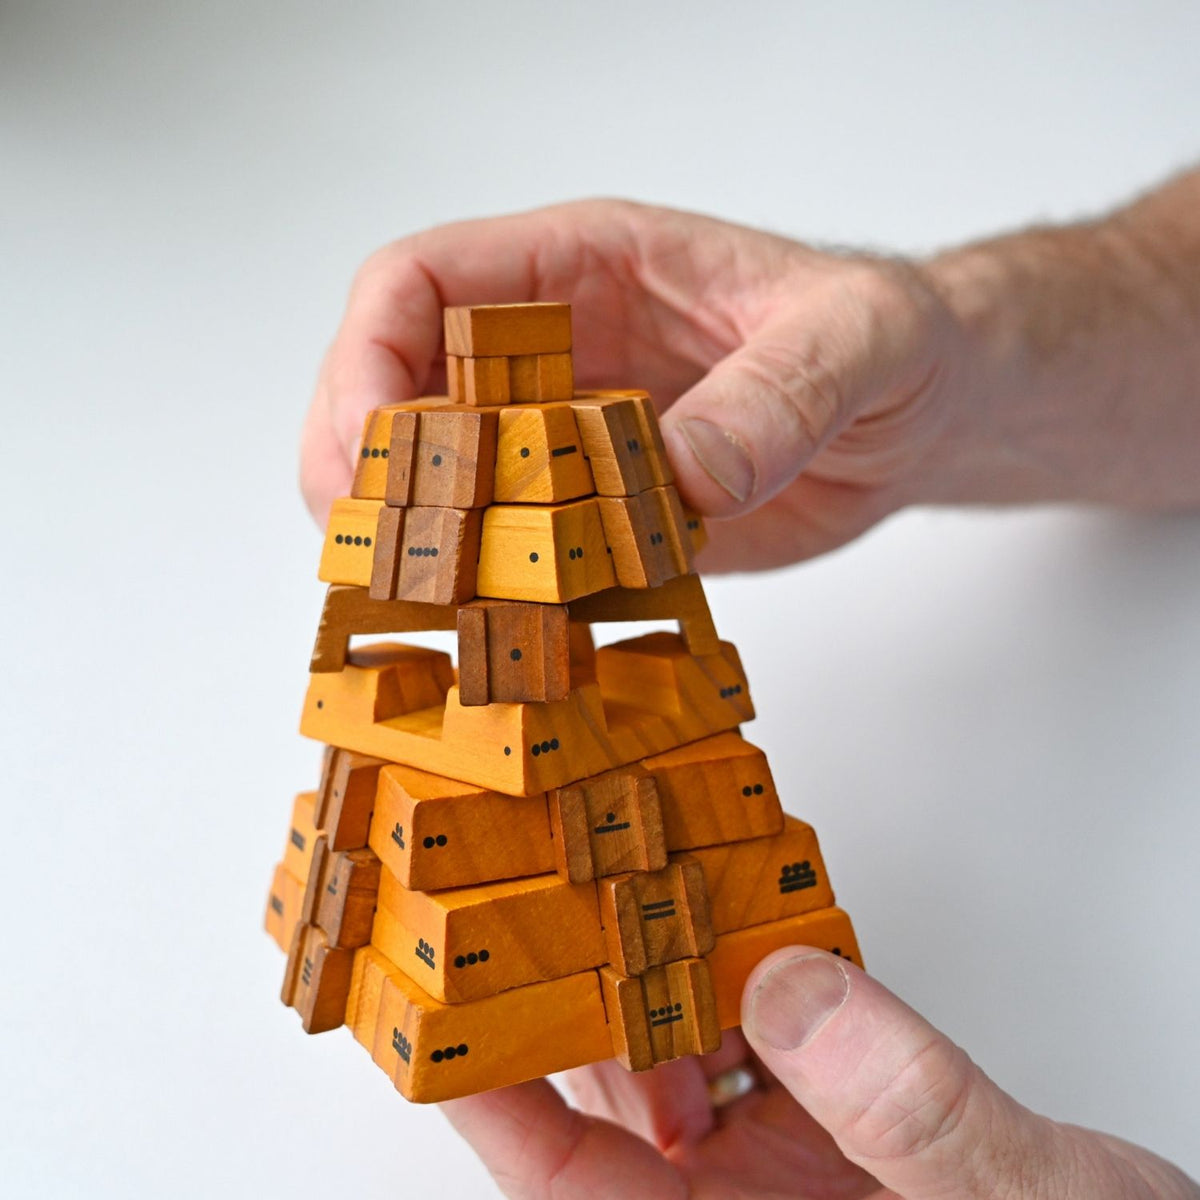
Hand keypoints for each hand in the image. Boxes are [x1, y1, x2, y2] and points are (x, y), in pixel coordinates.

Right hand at [300, 199, 970, 568]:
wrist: (920, 411)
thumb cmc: (888, 337)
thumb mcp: (855, 340)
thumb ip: (777, 393)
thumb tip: (684, 473)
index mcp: (583, 268)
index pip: (418, 283)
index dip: (366, 360)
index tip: (374, 453)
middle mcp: (554, 350)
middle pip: (394, 390)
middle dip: (363, 468)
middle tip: (381, 553)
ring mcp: (567, 437)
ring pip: (438, 479)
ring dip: (417, 542)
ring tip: (432, 603)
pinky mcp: (597, 514)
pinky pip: (514, 549)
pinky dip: (493, 593)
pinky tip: (506, 633)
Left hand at [442, 949, 1197, 1198]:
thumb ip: (910, 1114)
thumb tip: (793, 992)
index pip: (570, 1180)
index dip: (498, 1093)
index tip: (449, 1007)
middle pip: (618, 1098)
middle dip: (584, 992)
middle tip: (548, 889)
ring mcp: (796, 1170)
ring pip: (692, 1054)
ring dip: (669, 972)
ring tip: (639, 882)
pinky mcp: (849, 1126)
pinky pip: (777, 1036)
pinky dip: (760, 973)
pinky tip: (753, 922)